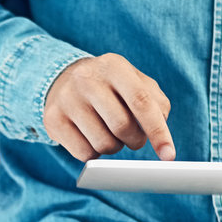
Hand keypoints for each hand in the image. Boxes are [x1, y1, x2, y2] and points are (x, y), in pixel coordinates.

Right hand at [44, 53, 175, 161]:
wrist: (62, 81)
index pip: (141, 102)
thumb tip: (161, 135)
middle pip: (122, 127)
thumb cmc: (109, 87)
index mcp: (114, 66)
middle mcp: (87, 79)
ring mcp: (67, 99)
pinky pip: (84, 154)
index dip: (158, 131)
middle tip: (133, 138)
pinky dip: (95, 154)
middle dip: (135, 141)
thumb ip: (156, 103)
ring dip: (114, 147)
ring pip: (103, 144)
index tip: (168, 155)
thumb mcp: (134, 83)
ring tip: (109, 133)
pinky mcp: (53, 120)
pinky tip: (90, 138)